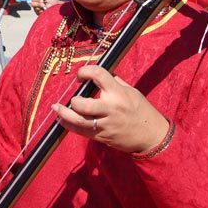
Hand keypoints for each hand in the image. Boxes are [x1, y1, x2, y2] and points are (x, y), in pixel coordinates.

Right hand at [30, 0, 60, 15]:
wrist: (56, 4)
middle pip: (32, 3)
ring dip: (40, 6)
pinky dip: (40, 10)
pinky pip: (37, 12)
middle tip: (43, 2)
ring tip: (44, 6)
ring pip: (34, 8)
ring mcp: (37, 9)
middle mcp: (36, 4)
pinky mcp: (39, 13)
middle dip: (38, 3)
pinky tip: (44, 10)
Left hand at [52, 66, 170, 153]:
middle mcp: (110, 108)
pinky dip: (68, 125)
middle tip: (74, 97)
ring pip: (79, 120)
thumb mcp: (131, 91)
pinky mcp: (102, 136)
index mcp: (118, 93)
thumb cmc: (141, 110)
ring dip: (64, 114)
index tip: (81, 76)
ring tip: (56, 107)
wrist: (152, 136)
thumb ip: (114, 82)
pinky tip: (61, 120)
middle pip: (84, 104)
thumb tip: (98, 74)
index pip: (98, 75)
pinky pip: (81, 131)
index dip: (85, 71)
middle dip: (74, 99)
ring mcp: (105, 124)